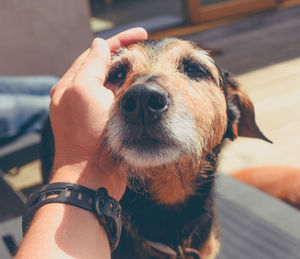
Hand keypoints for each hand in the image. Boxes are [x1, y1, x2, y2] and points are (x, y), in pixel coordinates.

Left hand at [49, 28, 147, 199]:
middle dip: (125, 56)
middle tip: (148, 50)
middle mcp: (79, 96)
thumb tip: (99, 45)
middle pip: (104, 67)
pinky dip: (129, 92)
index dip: (119, 41)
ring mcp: (92, 110)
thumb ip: (91, 65)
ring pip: (112, 83)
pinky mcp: (103, 123)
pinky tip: (142, 90)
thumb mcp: (85, 92)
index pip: (95, 53)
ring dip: (128, 74)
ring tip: (147, 67)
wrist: (91, 175)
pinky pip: (117, 101)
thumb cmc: (86, 136)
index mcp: (71, 85)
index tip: (143, 35)